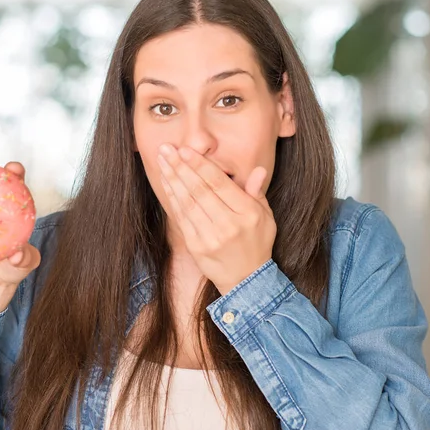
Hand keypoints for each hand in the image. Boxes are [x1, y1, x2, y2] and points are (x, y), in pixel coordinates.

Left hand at [157, 144, 275, 295]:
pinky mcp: (196, 247)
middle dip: (181, 167)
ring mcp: (210, 238)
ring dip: (173, 179)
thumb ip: (258, 193)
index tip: (185, 150)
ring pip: (187, 203)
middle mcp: (229, 225)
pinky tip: (166, 182)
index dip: (200, 165)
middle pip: (200, 190)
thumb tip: (259, 169)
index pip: (220, 184)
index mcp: (248, 214)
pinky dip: (172, 198)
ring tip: (162, 160)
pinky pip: (181, 218)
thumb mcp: (266, 217)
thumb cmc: (256, 243)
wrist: (246, 280)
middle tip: (166, 149)